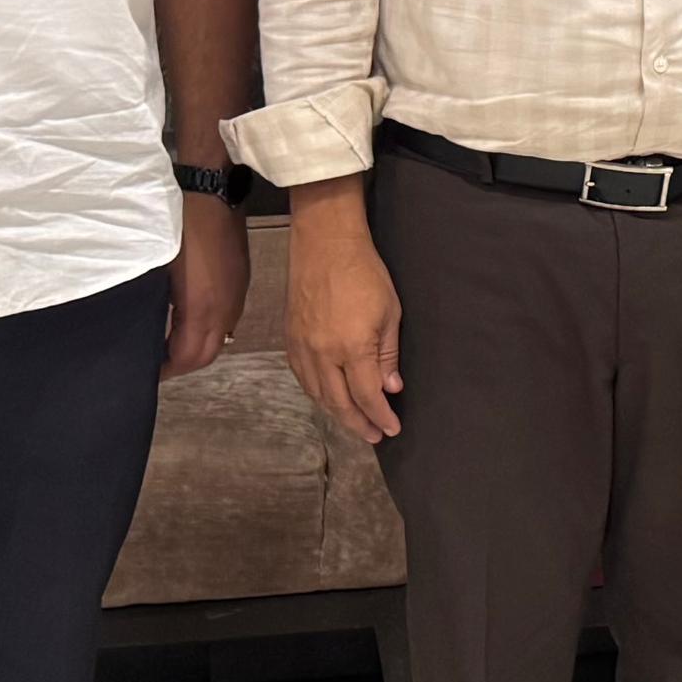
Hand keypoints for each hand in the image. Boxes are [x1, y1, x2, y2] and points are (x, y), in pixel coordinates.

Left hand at [162, 195, 250, 380]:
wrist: (213, 190)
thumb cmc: (178, 224)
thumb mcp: (158, 265)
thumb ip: (154, 302)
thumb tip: (144, 325)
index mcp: (202, 307)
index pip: (188, 357)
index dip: (166, 369)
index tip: (146, 370)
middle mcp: (225, 308)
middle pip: (207, 354)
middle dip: (182, 363)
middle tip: (156, 361)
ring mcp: (237, 295)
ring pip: (220, 338)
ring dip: (196, 347)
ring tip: (170, 342)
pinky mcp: (241, 282)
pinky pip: (227, 320)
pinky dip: (208, 329)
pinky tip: (189, 318)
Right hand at [284, 191, 404, 440]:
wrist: (325, 245)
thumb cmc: (364, 273)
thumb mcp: (390, 312)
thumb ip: (388, 354)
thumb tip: (391, 387)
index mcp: (351, 347)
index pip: (367, 395)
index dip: (380, 416)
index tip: (392, 429)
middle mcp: (322, 354)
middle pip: (339, 403)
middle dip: (358, 424)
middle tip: (374, 436)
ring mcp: (302, 348)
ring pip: (318, 394)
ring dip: (337, 413)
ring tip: (355, 423)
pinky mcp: (290, 340)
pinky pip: (303, 378)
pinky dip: (317, 394)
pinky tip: (329, 398)